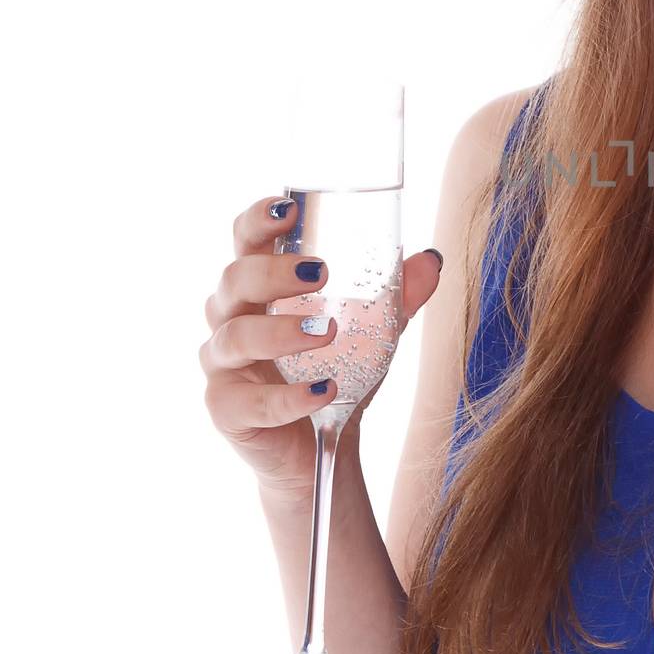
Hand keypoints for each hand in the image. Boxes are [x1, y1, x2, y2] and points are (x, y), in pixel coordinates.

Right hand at [199, 193, 445, 499]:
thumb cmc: (336, 368)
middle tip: (320, 272)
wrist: (320, 444)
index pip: (244, 240)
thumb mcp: (373, 329)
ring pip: (234, 337)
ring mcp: (223, 365)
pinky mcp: (226, 410)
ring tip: (326, 332)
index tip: (288, 209)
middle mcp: (231, 317)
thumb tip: (430, 260)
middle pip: (233, 280)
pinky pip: (247, 402)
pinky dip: (287, 397)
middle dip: (273, 272)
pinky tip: (323, 390)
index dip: (257, 219)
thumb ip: (397, 296)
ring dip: (280, 332)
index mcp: (260, 287)